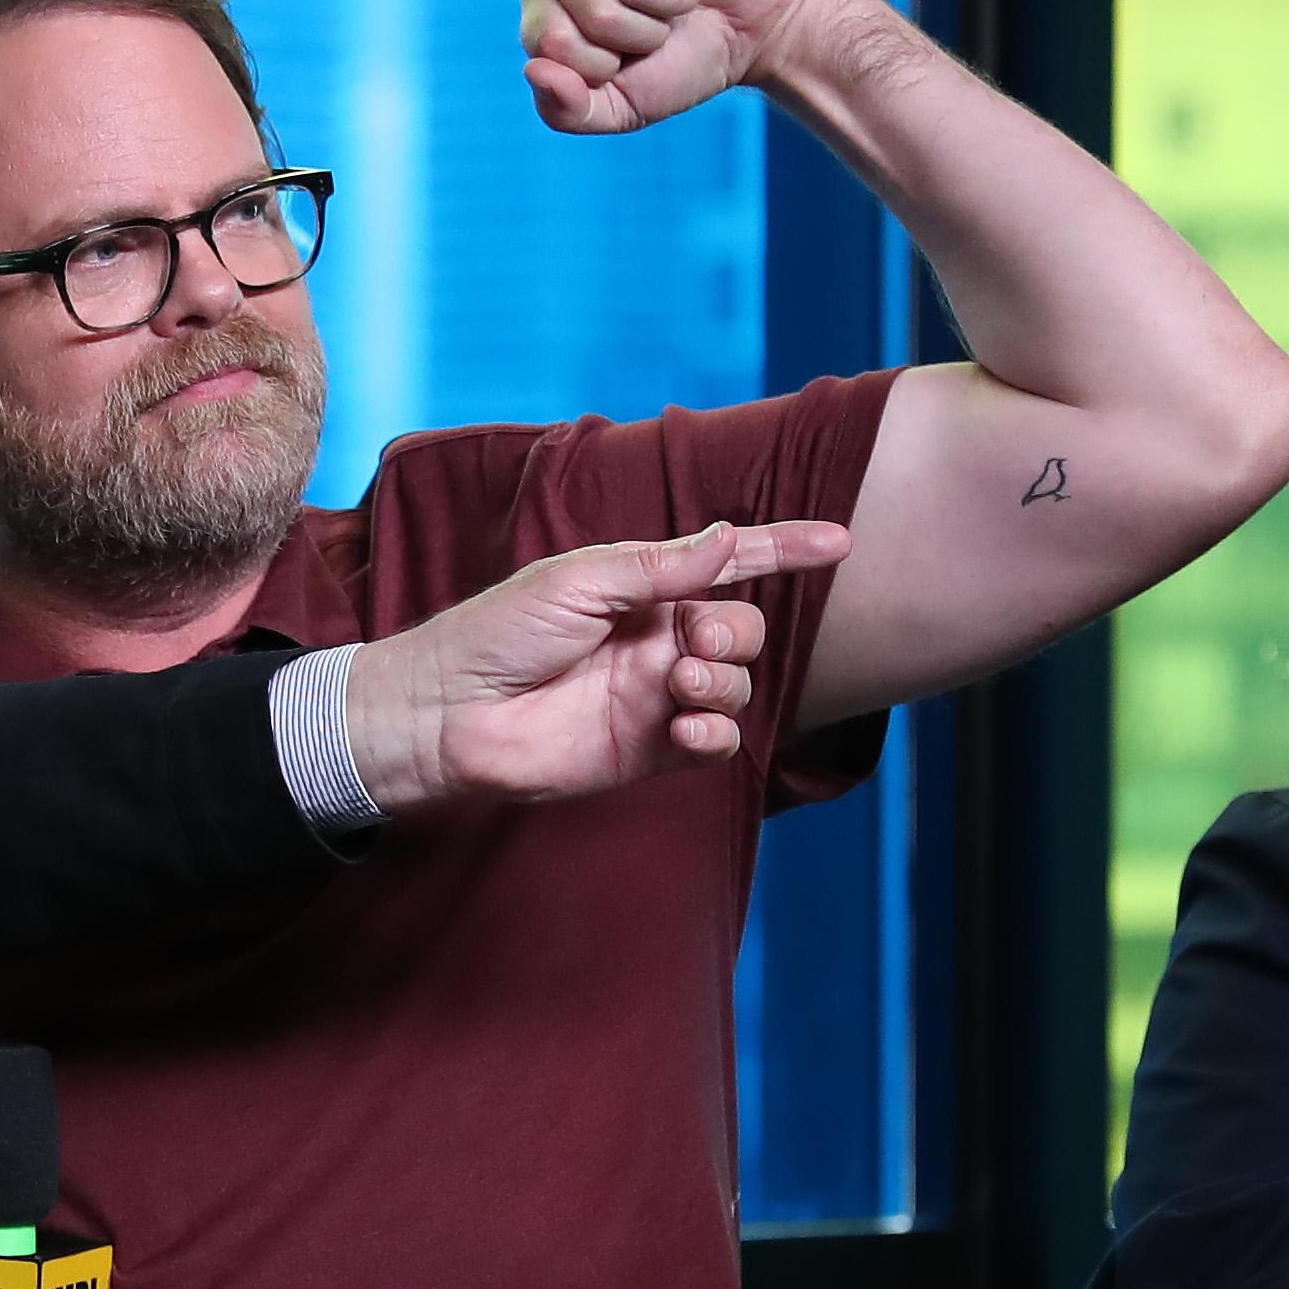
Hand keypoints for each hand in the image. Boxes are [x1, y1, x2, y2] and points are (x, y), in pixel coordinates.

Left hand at [345, 521, 850, 813]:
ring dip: (725, 680)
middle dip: (738, 629)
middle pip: (744, 628)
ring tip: (679, 682)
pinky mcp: (648, 752)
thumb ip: (662, 565)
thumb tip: (731, 537)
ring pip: (736, 685)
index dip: (784, 550)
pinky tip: (687, 728)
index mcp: (642, 587)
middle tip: (694, 639)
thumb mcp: (582, 580)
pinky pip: (714, 744)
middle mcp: (657, 640)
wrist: (448, 713)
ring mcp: (656, 697)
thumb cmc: (499, 632)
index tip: (839, 542)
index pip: (728, 563)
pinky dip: (715, 734)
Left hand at [518, 0, 863, 136]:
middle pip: (587, 7)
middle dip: (638, 33)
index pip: (546, 39)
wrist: (760, 29)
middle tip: (661, 23)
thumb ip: (567, 110)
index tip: (626, 57)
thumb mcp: (620, 106)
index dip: (599, 63)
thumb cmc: (683, 59)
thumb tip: (532, 70)